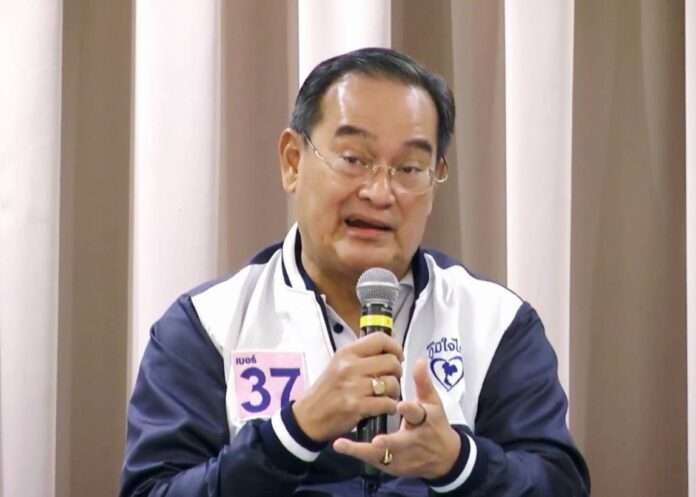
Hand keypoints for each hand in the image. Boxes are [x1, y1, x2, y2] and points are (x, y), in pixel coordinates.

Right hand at [292, 332, 402, 441]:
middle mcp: (350, 366)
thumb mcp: (338, 364)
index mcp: (346, 352)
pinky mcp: (356, 406)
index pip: (380, 339)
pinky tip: (384, 407)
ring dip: (394, 391)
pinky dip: (390, 407)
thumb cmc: (327, 390)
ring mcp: (353, 387)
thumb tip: (389, 350)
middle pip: (391, 361)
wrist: (308, 416)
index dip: (395, 347)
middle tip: (391, 379)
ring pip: (392, 383)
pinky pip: (387, 403)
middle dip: (397, 372)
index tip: (397, 356)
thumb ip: (361, 356)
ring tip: (387, 395)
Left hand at [332, 358, 460, 478]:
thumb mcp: (432, 403)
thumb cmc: (435, 423)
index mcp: (425, 421)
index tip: (400, 405)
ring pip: (382, 455)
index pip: (418, 414)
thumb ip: (422, 382)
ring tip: (341, 444)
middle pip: (400, 442)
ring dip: (361, 450)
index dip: (410, 410)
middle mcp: (414, 441)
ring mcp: (403, 456)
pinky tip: (340, 446)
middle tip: (375, 440)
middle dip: (388, 442)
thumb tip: (419, 360)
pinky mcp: (393, 466)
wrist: (443, 457)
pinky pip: (373, 461)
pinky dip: (357, 453)